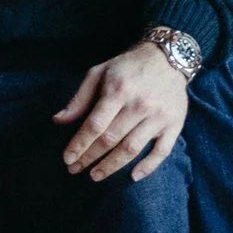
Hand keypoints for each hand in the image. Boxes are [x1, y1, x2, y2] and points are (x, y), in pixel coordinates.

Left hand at [55, 41, 188, 183]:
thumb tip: (58, 121)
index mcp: (119, 89)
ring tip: (95, 175)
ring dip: (111, 166)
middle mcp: (139, 103)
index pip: (95, 124)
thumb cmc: (128, 66)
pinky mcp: (174, 123)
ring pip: (132, 148)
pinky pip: (162, 151)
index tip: (67, 159)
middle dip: (89, 157)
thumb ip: (80, 98)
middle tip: (75, 169)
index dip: (79, 144)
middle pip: (110, 139)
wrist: (169, 56)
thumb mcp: (100, 72)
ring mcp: (158, 115)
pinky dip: (148, 167)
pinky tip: (133, 176)